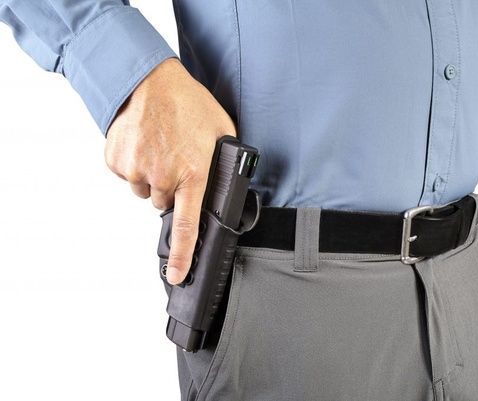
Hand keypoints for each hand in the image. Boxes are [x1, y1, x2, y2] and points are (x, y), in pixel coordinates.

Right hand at [104, 58, 236, 284]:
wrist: (150, 80)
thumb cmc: (190, 104)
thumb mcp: (222, 133)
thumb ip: (224, 164)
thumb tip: (228, 186)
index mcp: (193, 174)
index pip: (189, 226)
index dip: (184, 255)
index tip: (177, 276)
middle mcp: (162, 177)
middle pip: (163, 203)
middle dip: (170, 188)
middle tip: (176, 159)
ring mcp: (136, 169)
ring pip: (144, 189)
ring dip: (152, 176)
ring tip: (161, 146)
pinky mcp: (116, 161)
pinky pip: (127, 174)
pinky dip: (134, 164)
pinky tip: (144, 142)